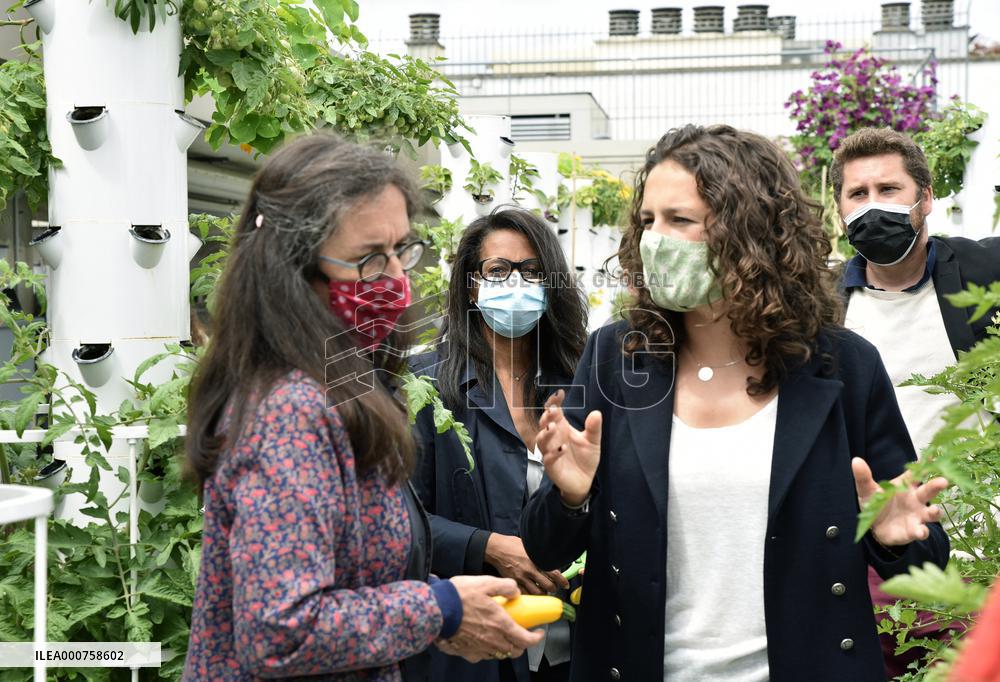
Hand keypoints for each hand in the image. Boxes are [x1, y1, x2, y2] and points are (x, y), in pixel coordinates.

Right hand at [436, 575, 543, 662]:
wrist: (436, 609)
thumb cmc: (460, 596)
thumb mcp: (486, 582)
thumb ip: (505, 586)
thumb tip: (516, 592)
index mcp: (501, 624)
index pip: (526, 640)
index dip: (536, 638)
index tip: (538, 632)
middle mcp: (493, 640)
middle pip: (515, 651)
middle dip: (521, 644)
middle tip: (520, 633)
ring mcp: (480, 649)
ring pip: (500, 654)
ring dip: (504, 647)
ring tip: (501, 635)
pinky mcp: (467, 653)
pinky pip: (482, 656)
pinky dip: (487, 650)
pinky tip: (483, 640)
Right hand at [485, 534, 569, 594]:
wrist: (495, 548)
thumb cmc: (511, 544)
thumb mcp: (528, 545)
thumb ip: (539, 553)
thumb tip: (550, 558)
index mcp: (535, 558)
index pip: (554, 573)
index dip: (562, 581)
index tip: (565, 584)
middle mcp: (529, 569)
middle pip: (548, 585)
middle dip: (553, 589)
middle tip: (554, 588)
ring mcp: (521, 577)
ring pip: (537, 592)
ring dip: (543, 594)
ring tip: (544, 591)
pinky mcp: (513, 582)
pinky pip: (525, 594)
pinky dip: (531, 595)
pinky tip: (532, 592)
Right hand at [537, 390, 601, 505]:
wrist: (584, 481)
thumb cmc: (585, 458)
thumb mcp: (593, 442)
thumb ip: (593, 428)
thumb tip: (596, 413)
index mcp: (562, 429)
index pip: (555, 413)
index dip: (554, 403)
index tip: (560, 394)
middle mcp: (554, 438)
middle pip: (544, 424)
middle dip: (546, 417)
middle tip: (552, 411)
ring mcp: (550, 452)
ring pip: (541, 440)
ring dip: (546, 433)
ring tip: (553, 427)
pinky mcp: (552, 467)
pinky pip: (548, 458)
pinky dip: (553, 453)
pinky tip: (562, 449)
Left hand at [852, 457, 948, 547]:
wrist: (873, 527)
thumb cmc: (875, 504)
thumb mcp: (867, 490)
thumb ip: (863, 477)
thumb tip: (856, 460)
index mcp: (905, 486)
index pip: (915, 473)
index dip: (923, 465)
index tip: (931, 457)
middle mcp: (915, 499)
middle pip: (929, 491)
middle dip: (936, 485)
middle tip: (944, 480)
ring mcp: (917, 515)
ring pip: (931, 513)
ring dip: (936, 512)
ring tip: (934, 510)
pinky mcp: (913, 531)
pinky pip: (921, 531)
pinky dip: (922, 532)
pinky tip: (921, 531)